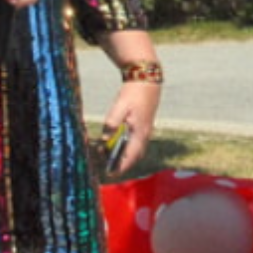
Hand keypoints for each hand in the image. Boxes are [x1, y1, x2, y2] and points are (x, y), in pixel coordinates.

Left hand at [106, 54, 163, 174]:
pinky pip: (137, 143)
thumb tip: (105, 139)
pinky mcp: (144, 125)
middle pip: (135, 156)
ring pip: (136, 150)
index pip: (131, 156)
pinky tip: (117, 144)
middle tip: (109, 168)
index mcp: (140, 132)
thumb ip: (111, 123)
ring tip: (110, 157)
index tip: (111, 174)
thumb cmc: (133, 92)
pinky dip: (127, 148)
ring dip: (125, 156)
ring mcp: (146, 130)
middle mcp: (145, 134)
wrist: (147, 79)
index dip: (121, 167)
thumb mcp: (119, 106)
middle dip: (123, 164)